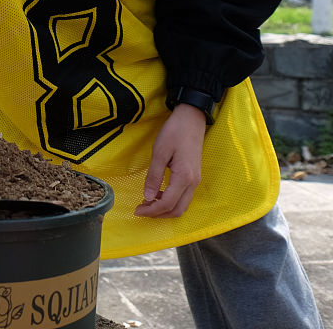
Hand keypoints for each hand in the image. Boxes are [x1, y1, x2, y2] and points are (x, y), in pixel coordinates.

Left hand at [134, 103, 206, 217]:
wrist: (192, 119)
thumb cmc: (174, 132)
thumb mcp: (159, 152)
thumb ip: (154, 176)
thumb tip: (148, 197)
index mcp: (184, 177)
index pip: (167, 203)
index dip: (151, 211)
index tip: (136, 211)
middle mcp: (193, 183)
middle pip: (177, 210)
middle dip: (158, 214)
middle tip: (141, 210)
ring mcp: (195, 180)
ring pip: (182, 205)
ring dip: (165, 209)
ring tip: (147, 202)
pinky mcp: (194, 176)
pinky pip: (183, 196)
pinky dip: (171, 201)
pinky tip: (158, 193)